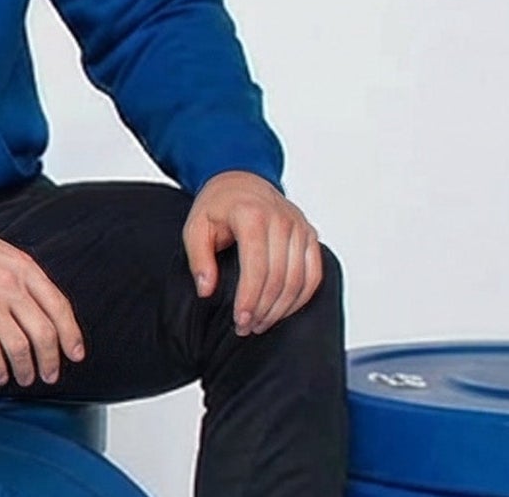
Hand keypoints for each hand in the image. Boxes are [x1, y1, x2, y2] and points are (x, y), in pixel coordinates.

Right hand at [0, 207, 83, 386]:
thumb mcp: (1, 251)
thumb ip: (23, 276)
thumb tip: (41, 308)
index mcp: (24, 268)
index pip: (59, 307)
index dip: (71, 335)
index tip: (75, 354)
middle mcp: (10, 285)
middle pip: (44, 333)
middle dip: (50, 360)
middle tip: (50, 374)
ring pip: (19, 346)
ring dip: (25, 369)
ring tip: (25, 378)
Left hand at [186, 171, 324, 336]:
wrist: (242, 179)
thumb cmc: (218, 205)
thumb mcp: (195, 226)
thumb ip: (198, 259)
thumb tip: (206, 290)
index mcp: (252, 216)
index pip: (256, 266)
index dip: (249, 298)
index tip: (240, 320)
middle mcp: (282, 220)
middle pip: (279, 277)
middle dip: (263, 309)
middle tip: (247, 328)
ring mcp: (300, 227)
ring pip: (299, 280)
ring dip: (281, 308)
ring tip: (261, 324)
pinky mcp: (310, 236)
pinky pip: (314, 274)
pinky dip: (301, 297)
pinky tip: (283, 311)